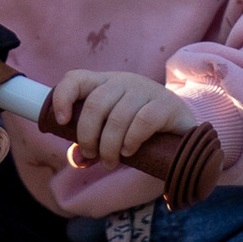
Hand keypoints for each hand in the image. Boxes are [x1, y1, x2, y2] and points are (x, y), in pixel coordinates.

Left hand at [45, 66, 179, 165]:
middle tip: (92, 156)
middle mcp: (124, 82)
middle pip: (95, 104)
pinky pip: (143, 121)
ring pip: (118, 116)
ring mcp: (146, 90)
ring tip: (111, 162)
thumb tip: (77, 159)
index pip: (76, 78)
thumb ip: (90, 147)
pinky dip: (131, 139)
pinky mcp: (167, 104)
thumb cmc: (139, 132)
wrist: (181, 130)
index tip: (61, 121)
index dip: (63, 96)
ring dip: (109, 145)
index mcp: (105, 84)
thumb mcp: (111, 136)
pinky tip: (129, 151)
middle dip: (88, 135)